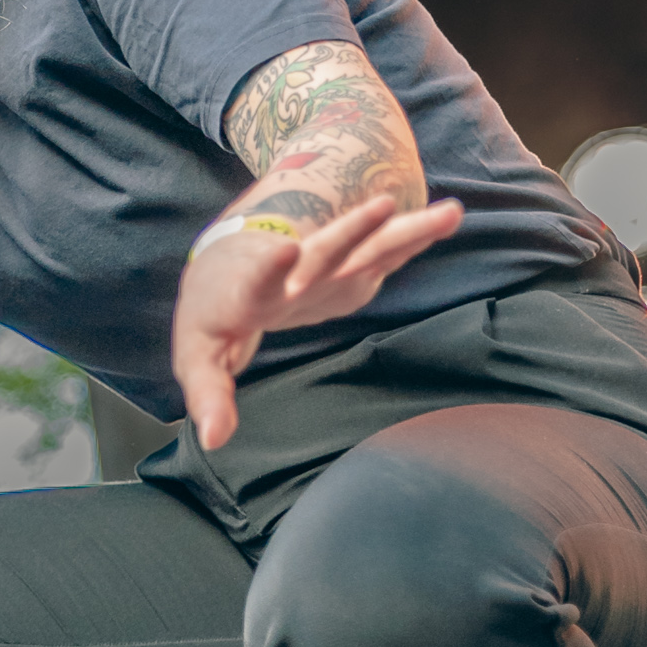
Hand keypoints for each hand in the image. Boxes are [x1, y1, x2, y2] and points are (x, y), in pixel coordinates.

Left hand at [172, 196, 462, 449]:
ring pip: (366, 248)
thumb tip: (214, 440)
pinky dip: (415, 238)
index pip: (256, 281)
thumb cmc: (212, 317)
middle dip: (352, 231)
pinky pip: (385, 253)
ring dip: (402, 231)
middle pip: (324, 253)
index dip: (269, 268)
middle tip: (383, 205)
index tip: (286, 250)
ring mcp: (325, 268)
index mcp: (247, 292)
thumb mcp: (197, 359)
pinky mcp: (348, 270)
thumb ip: (208, 395)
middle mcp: (290, 273)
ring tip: (447, 212)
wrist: (226, 265)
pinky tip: (448, 219)